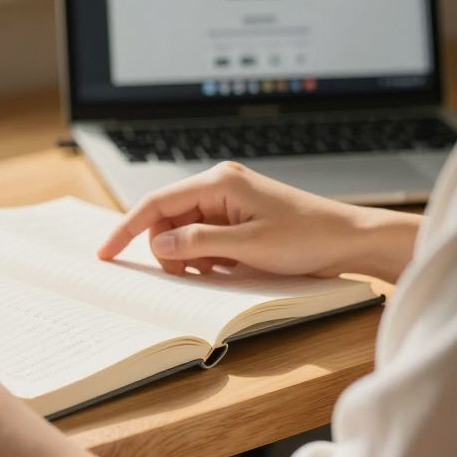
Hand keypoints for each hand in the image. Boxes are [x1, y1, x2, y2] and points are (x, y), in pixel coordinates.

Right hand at [97, 162, 419, 281]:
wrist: (349, 240)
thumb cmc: (307, 237)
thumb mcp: (248, 246)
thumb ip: (198, 243)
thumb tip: (158, 244)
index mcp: (218, 182)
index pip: (157, 202)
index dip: (127, 228)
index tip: (107, 252)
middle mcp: (219, 186)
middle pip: (168, 219)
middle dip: (167, 249)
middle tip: (185, 274)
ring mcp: (229, 201)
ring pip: (185, 232)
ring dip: (189, 256)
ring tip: (218, 270)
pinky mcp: (238, 218)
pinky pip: (205, 238)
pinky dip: (206, 257)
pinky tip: (226, 267)